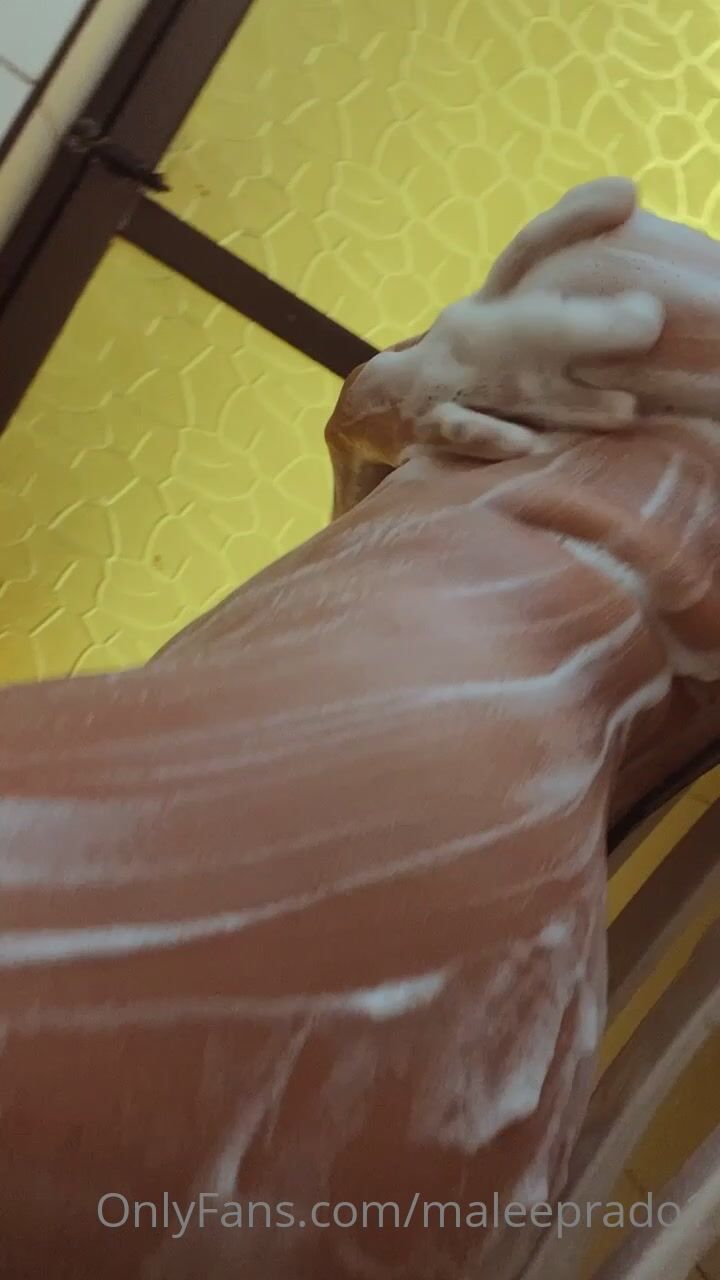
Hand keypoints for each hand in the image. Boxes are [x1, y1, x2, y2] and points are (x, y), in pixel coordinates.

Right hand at [325, 178, 664, 516]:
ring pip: (513, 385)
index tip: (627, 195)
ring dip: (567, 399)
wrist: (375, 407)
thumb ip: (559, 297)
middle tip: (647, 322)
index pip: (532, 249)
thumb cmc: (463, 366)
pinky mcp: (431, 424)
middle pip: (536, 321)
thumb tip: (631, 235)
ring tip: (623, 411)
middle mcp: (475, 334)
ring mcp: (452, 379)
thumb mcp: (499, 319)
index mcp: (492, 305)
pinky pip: (463, 429)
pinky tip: (529, 446)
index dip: (575, 217)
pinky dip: (493, 436)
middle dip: (593, 325)